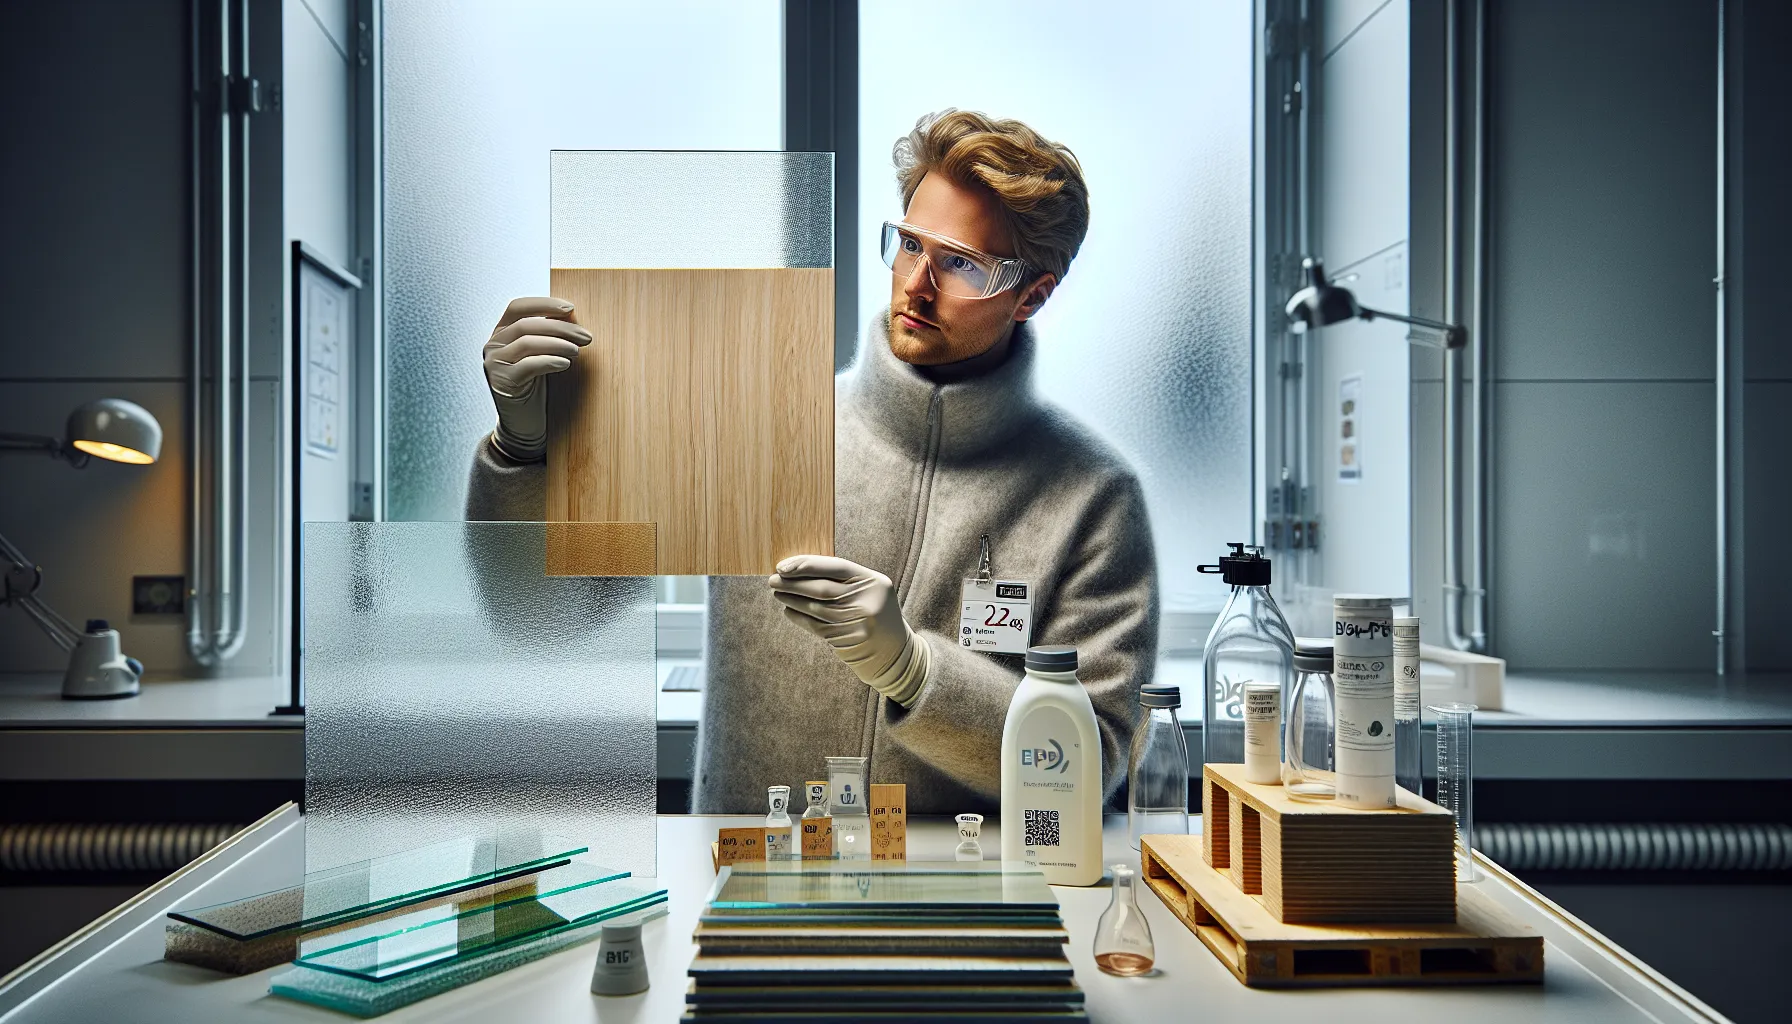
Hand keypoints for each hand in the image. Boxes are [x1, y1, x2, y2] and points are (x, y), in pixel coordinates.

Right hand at [482, 297, 590, 461]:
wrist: (523, 424)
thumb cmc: (535, 387)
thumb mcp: (540, 355)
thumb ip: (547, 334)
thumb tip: (571, 314)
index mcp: (501, 332)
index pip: (518, 307)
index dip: (544, 304)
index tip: (570, 308)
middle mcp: (493, 345)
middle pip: (526, 324)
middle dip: (560, 327)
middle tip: (586, 336)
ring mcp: (494, 364)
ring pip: (527, 342)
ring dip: (557, 343)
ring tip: (578, 350)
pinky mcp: (501, 383)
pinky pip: (527, 365)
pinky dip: (549, 361)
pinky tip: (565, 363)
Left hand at [769, 555, 930, 705]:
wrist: (895, 652)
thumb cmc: (875, 615)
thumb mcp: (870, 591)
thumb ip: (845, 580)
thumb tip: (801, 569)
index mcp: (874, 581)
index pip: (836, 565)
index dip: (807, 564)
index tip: (783, 566)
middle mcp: (868, 600)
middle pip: (822, 588)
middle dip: (793, 583)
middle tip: (773, 580)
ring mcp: (859, 621)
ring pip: (816, 607)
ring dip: (792, 600)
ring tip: (777, 593)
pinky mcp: (849, 640)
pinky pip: (816, 626)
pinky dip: (799, 617)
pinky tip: (788, 611)